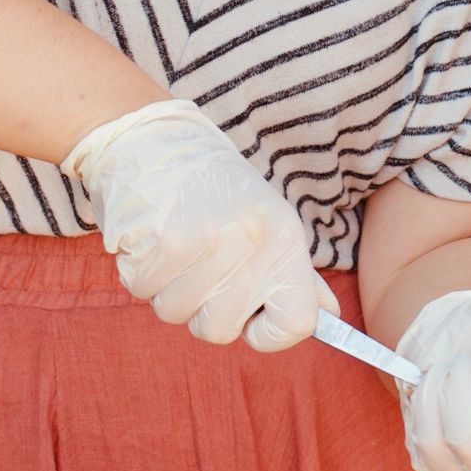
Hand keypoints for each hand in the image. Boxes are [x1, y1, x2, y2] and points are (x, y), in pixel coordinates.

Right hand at [62, 98, 337, 349]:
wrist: (159, 139)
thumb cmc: (217, 190)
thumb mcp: (269, 222)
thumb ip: (294, 275)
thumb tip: (329, 318)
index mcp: (286, 239)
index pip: (296, 324)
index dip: (266, 332)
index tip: (250, 312)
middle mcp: (254, 241)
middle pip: (220, 330)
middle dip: (201, 306)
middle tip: (201, 261)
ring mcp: (210, 241)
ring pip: (175, 314)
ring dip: (168, 287)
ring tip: (176, 240)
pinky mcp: (164, 241)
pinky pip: (142, 291)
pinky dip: (140, 269)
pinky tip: (152, 234)